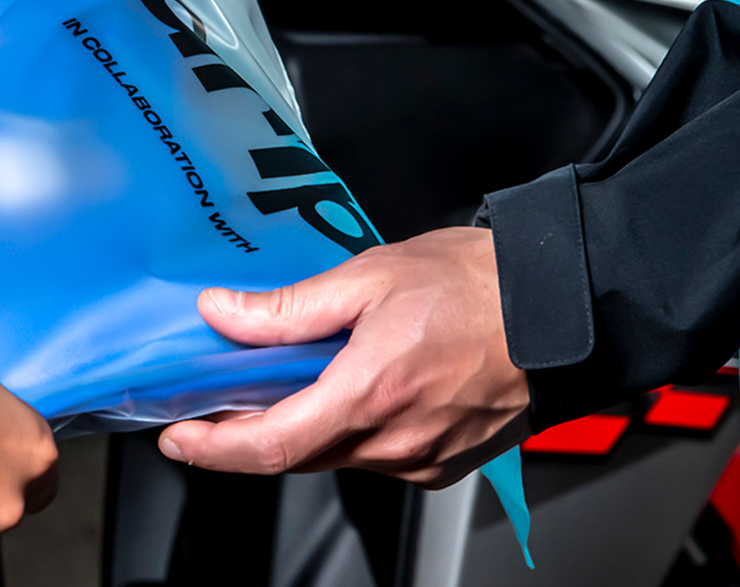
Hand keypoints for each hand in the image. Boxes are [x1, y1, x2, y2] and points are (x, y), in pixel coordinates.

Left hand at [157, 227, 528, 487]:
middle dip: (249, 432)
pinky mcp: (445, 462)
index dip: (214, 449)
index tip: (178, 439)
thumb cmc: (477, 285)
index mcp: (370, 397)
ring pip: (335, 456)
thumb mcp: (367, 277)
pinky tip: (344, 389)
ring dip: (301, 427)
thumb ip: (287, 308)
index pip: (270, 447)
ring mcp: (424, 458)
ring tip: (285, 380)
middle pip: (296, 455)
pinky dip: (346, 430)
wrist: (561, 308)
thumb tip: (220, 314)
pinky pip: (375, 456)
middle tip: (218, 397)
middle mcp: (396, 442)